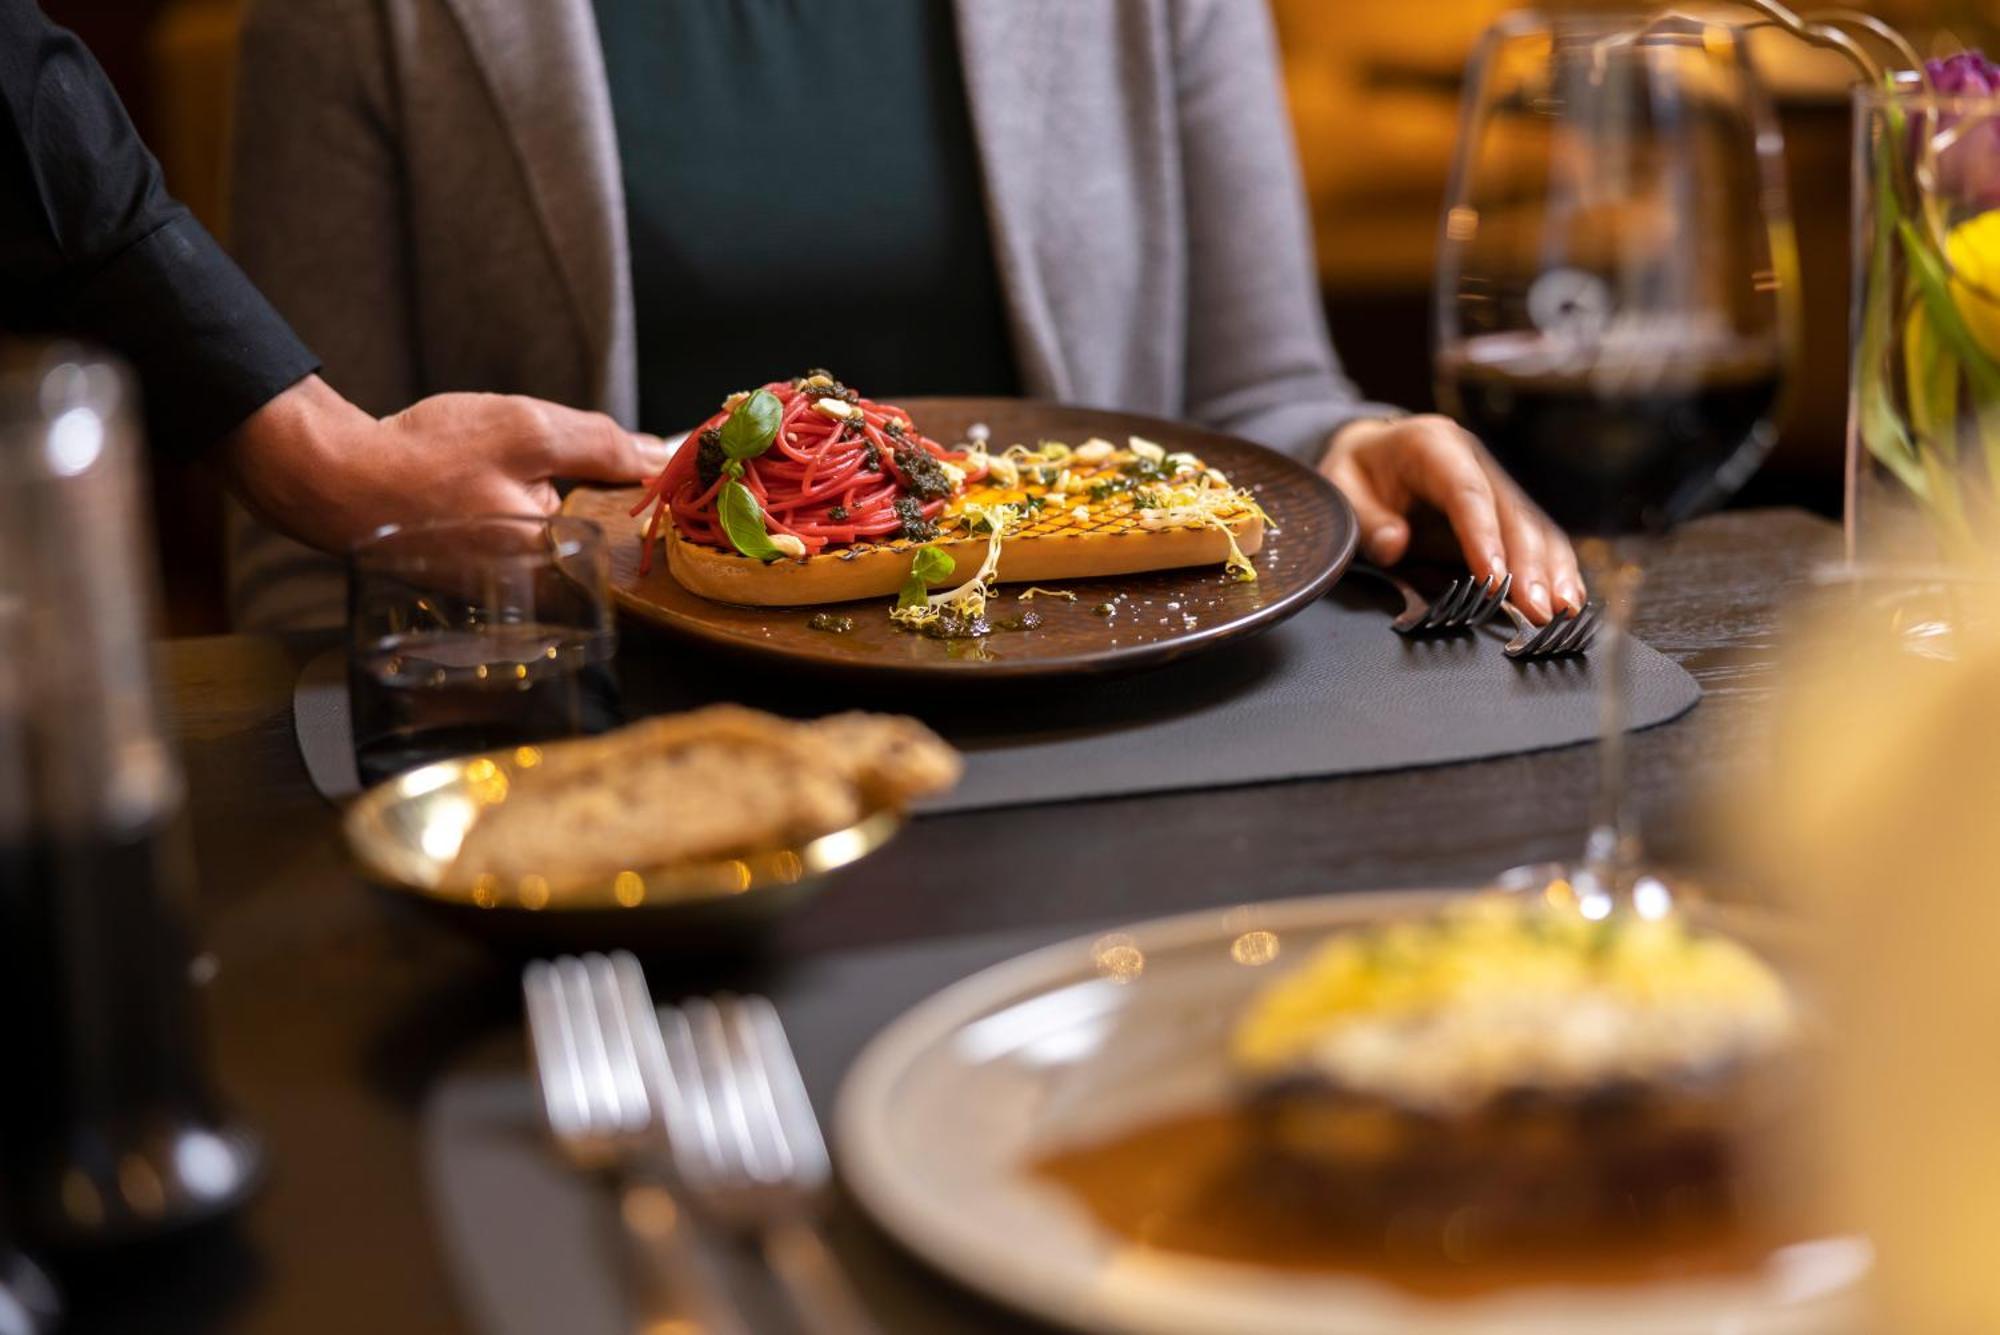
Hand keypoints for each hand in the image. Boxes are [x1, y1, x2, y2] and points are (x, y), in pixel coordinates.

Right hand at [220, 375, 668, 552]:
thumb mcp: (527, 431)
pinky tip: (464, 491)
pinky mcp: (472, 581)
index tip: (617, 471)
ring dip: (531, 501)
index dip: (624, 494)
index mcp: (554, 560)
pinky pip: (509, 541)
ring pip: (544, 535)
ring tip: (477, 478)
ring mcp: (500, 590)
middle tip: (510, 468)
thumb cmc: (426, 456)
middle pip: (583, 535)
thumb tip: (660, 455)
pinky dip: (499, 512)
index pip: (621, 533)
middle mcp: (532, 591)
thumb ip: (601, 445)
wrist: (334, 479)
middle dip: (568, 494)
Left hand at [1319, 414, 1583, 622]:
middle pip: (1511, 512)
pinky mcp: (1502, 510)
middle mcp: (1475, 460)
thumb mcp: (1340, 487)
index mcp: (1434, 444)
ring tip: (1561, 611)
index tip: (1495, 579)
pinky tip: (1566, 599)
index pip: (1467, 492)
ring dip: (1551, 571)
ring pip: (1533, 526)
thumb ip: (1365, 519)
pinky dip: (1552, 569)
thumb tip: (1395, 546)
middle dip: (1528, 565)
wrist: (1371, 453)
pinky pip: (1535, 539)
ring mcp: (1494, 483)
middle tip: (1538, 610)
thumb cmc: (1355, 473)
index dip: (1484, 536)